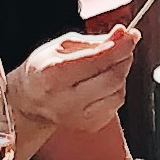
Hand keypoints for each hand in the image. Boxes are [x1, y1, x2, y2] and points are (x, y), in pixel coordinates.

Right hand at [6, 26, 136, 148]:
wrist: (30, 100)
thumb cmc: (44, 69)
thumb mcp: (62, 46)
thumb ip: (95, 41)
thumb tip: (122, 34)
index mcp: (53, 74)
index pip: (97, 60)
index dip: (119, 46)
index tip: (130, 35)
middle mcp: (64, 100)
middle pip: (112, 78)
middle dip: (124, 58)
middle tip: (124, 46)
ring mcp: (77, 117)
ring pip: (118, 93)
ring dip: (121, 74)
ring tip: (107, 65)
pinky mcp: (88, 126)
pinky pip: (115, 106)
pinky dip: (116, 91)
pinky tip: (102, 84)